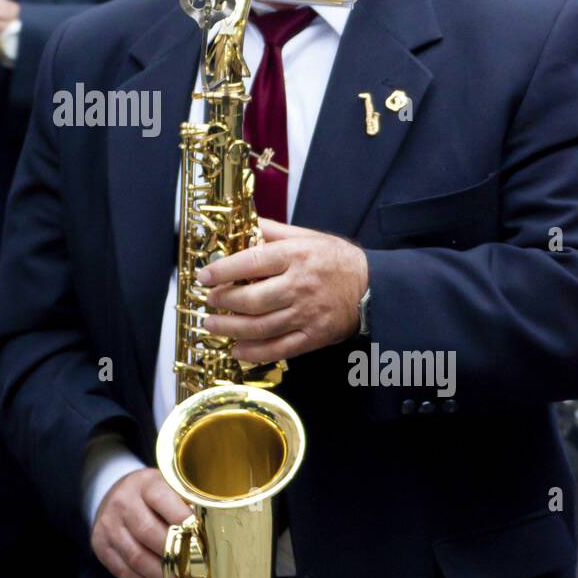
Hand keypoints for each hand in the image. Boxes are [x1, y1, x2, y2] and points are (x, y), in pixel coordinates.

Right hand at [91, 468, 189, 577]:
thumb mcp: (167, 486)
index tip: (200, 536)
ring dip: (162, 576)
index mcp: (143, 484)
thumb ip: (186, 503)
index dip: (180, 517)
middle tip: (196, 571)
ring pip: (136, 557)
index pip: (160, 498)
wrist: (114, 495)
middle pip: (147, 532)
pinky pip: (125, 572)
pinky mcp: (102, 547)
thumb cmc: (151, 495)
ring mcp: (108, 526)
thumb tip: (212, 528)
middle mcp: (122, 503)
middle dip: (173, 554)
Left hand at [199, 219, 368, 362]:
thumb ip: (273, 231)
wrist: (373, 287)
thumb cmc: (335, 259)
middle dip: (223, 301)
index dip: (223, 270)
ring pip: (261, 327)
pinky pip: (279, 349)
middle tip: (208, 301)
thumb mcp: (307, 236)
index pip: (252, 262)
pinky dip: (254, 352)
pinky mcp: (313, 336)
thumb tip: (241, 224)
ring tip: (212, 325)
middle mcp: (300, 285)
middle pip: (253, 299)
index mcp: (296, 256)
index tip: (204, 276)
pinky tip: (237, 349)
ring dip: (231, 328)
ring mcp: (307, 314)